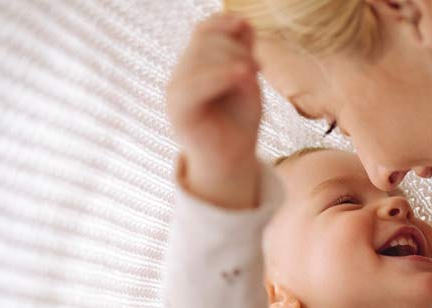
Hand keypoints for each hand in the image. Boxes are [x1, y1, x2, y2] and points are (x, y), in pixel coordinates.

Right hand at [166, 13, 261, 206]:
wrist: (233, 161)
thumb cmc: (240, 121)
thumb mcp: (247, 80)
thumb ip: (243, 51)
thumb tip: (243, 22)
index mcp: (194, 65)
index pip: (204, 30)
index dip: (225, 23)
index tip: (248, 28)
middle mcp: (181, 75)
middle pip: (204, 41)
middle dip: (236, 48)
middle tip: (255, 69)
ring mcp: (176, 91)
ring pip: (200, 57)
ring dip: (233, 60)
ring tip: (252, 77)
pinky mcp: (178, 110)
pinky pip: (195, 83)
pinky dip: (222, 75)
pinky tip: (244, 75)